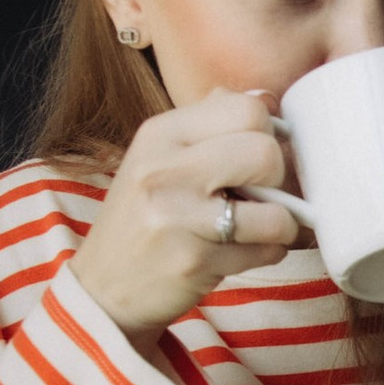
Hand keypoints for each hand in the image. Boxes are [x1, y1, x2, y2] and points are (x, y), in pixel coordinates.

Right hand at [70, 92, 301, 351]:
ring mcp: (176, 216)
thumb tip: (268, 97)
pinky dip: (267, 253)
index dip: (266, 134)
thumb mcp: (162, 157)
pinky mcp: (193, 260)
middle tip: (257, 195)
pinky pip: (267, 251)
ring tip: (253, 228)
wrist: (103, 287)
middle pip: (267, 153)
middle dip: (277, 179)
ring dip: (280, 225)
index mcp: (160, 133)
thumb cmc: (146, 218)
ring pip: (277, 212)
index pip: (248, 108)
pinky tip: (238, 252)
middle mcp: (163, 169)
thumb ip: (211, 124)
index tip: (251, 159)